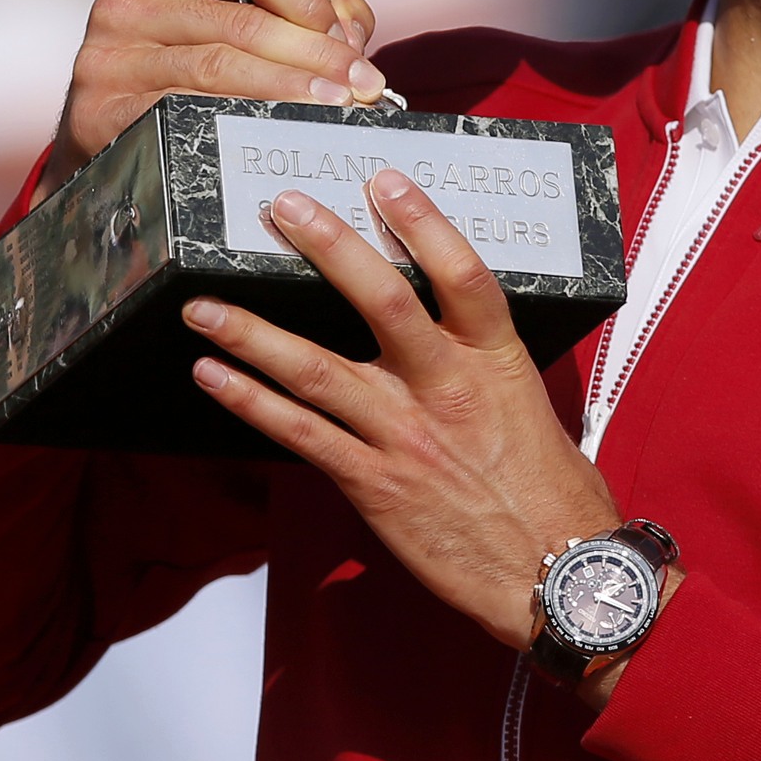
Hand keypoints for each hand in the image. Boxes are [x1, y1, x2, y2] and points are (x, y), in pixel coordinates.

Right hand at [44, 0, 386, 189]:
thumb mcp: (228, 33)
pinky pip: (180, 112)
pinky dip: (235, 122)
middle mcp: (132, 4)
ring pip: (216, 68)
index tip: (348, 41)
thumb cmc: (174, 80)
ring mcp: (111, 57)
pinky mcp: (99, 110)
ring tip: (334, 108)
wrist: (99, 143)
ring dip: (286, 90)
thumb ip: (298, 20)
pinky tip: (271, 132)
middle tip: (359, 87)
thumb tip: (353, 28)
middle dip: (314, 55)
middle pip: (241, 21)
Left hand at [181, 169, 620, 652]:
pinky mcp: (375, 485)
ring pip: (318, 369)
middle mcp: (447, 389)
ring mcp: (406, 436)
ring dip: (253, 333)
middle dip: (327, 248)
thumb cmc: (554, 496)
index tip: (385, 181)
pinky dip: (251, 403)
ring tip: (201, 305)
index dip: (424, 222)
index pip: (462, 274)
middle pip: (383, 301)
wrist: (558, 579)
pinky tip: (212, 376)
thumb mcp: (532, 409)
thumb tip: (448, 333)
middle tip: (281, 208)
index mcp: (497, 363)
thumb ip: (485, 367)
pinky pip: (301, 435)